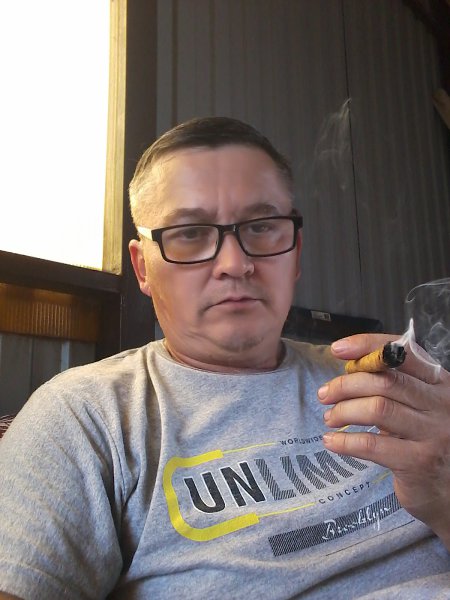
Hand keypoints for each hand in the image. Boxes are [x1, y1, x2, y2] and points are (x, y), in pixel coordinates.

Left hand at [318, 333, 449, 548]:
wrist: (449, 491)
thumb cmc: (425, 440)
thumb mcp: (418, 405)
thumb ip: (393, 384)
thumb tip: (350, 365)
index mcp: (439, 382)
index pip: (403, 352)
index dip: (368, 345)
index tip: (338, 349)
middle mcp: (441, 403)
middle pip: (385, 380)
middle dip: (346, 384)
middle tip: (325, 394)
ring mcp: (434, 433)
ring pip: (378, 408)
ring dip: (344, 411)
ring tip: (330, 418)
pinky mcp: (420, 462)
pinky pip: (373, 444)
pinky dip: (345, 441)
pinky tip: (331, 441)